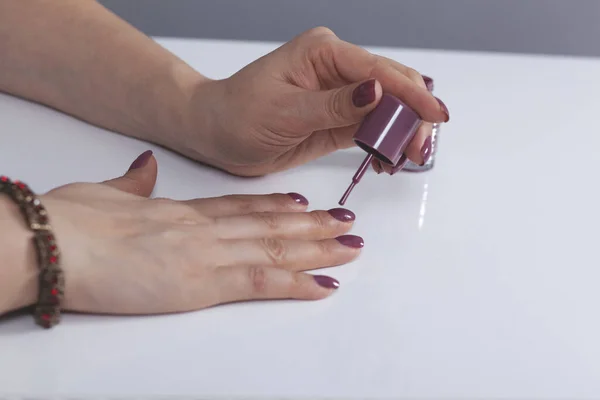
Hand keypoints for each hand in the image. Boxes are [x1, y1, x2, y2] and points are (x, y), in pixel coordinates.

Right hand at [35, 151, 362, 314]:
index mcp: (181, 210)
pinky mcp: (201, 283)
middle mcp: (203, 228)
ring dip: (318, 248)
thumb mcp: (105, 193)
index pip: (241, 205)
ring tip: (350, 245)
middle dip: (313, 224)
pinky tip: (324, 285)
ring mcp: (206, 253)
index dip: (277, 203)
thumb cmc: (70, 221)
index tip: (304, 201)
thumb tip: (146, 168)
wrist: (52, 242)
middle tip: (346, 221)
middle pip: (270, 223)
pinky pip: (260, 281)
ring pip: (276, 246)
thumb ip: (134, 184)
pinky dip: (296, 283)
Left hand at [185, 27, 449, 175]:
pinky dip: (385, 145)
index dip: (411, 93)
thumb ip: (333, 105)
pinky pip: (373, 129)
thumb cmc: (238, 113)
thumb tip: (377, 91)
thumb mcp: (285, 111)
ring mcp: (340, 95)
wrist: (216, 135)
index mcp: (324, 52)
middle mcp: (337, 69)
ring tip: (403, 160)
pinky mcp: (339, 120)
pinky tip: (385, 160)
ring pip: (388, 110)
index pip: (379, 70)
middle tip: (417, 150)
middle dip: (412, 117)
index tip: (434, 115)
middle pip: (393, 88)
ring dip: (402, 134)